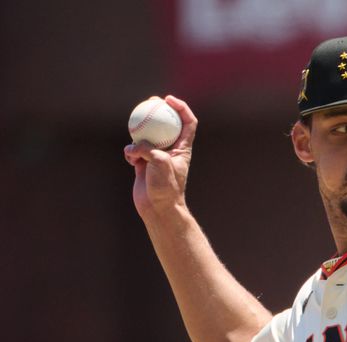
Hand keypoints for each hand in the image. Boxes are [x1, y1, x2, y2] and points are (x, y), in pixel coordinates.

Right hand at [123, 95, 197, 217]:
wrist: (158, 208)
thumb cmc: (166, 187)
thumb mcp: (160, 164)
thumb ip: (149, 149)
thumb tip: (134, 144)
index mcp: (183, 148)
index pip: (188, 123)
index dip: (182, 108)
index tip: (169, 100)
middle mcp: (171, 150)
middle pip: (167, 124)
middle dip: (160, 110)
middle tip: (149, 102)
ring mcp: (156, 156)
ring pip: (147, 135)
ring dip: (139, 133)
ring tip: (134, 125)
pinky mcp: (143, 164)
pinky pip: (134, 151)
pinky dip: (130, 152)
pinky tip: (129, 158)